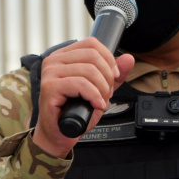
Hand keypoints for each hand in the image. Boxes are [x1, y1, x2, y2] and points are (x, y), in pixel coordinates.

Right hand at [31, 37, 134, 157]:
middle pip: (93, 56)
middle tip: (106, 94)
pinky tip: (96, 105)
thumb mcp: (100, 90)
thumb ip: (113, 74)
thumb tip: (128, 58)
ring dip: (102, 89)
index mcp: (64, 56)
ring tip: (100, 101)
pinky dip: (94, 96)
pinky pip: (81, 84)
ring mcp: (50, 73)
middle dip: (107, 77)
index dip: (109, 59)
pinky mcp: (49, 87)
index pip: (92, 44)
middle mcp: (54, 60)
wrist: (60, 134)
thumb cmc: (76, 112)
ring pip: (89, 70)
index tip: (114, 77)